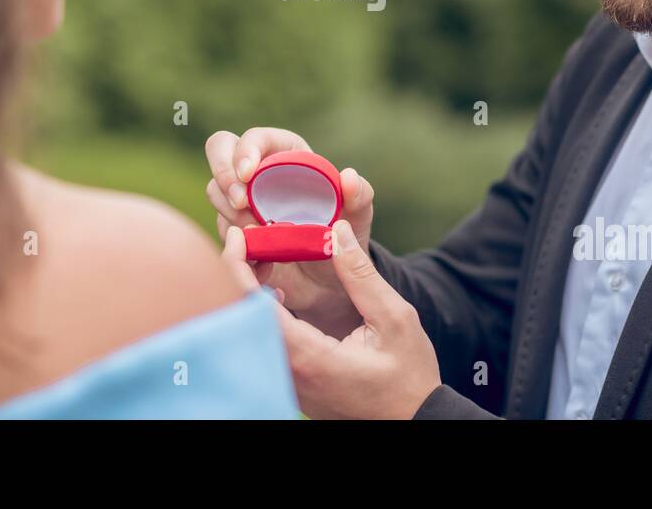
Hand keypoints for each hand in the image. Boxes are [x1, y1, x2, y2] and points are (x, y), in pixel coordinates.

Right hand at [205, 127, 373, 338]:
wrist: (329, 280)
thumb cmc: (343, 236)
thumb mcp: (358, 217)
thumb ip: (359, 196)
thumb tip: (348, 177)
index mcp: (287, 154)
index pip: (255, 137)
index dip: (246, 150)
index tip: (248, 174)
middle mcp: (259, 171)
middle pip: (219, 148)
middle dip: (223, 173)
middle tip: (240, 203)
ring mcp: (241, 199)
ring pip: (215, 191)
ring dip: (232, 214)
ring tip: (265, 236)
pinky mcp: (232, 228)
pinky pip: (221, 229)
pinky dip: (238, 244)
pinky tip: (265, 260)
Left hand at [222, 220, 440, 419]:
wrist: (415, 419)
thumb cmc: (409, 374)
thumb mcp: (394, 318)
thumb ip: (361, 275)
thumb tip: (338, 231)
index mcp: (310, 358)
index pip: (254, 308)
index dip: (236, 268)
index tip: (237, 236)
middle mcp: (290, 376)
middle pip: (241, 319)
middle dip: (239, 275)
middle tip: (251, 243)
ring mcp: (289, 386)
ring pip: (249, 334)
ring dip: (249, 295)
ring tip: (264, 262)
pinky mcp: (293, 388)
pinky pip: (263, 346)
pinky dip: (260, 315)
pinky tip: (278, 296)